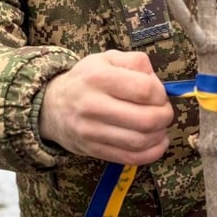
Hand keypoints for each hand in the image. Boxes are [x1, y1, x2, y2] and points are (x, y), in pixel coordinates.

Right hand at [39, 50, 173, 164]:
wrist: (52, 106)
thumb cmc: (86, 79)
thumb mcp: (107, 59)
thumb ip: (135, 62)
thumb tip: (157, 82)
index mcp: (98, 77)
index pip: (144, 90)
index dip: (161, 93)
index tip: (159, 93)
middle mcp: (93, 105)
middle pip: (145, 119)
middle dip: (165, 116)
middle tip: (165, 111)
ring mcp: (91, 131)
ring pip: (140, 141)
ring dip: (159, 135)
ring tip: (160, 126)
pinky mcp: (93, 150)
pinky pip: (130, 158)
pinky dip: (152, 153)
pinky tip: (157, 142)